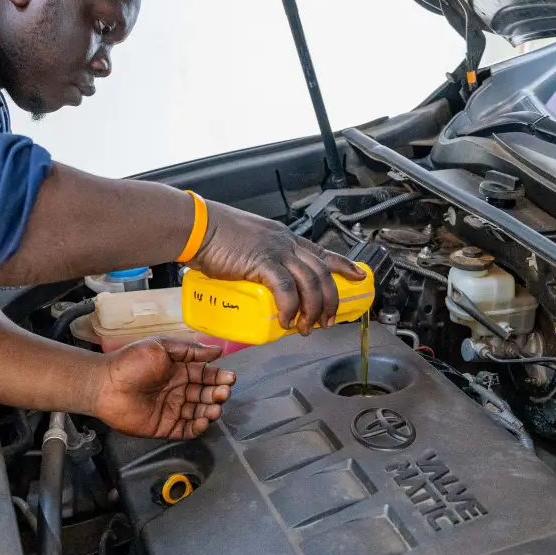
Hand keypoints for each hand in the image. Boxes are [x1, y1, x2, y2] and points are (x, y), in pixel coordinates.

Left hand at [90, 338, 235, 438]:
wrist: (105, 384)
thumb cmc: (131, 362)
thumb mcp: (161, 347)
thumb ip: (190, 350)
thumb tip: (217, 351)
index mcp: (178, 370)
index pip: (205, 375)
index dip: (218, 377)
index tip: (230, 378)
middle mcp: (178, 390)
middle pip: (205, 394)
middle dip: (217, 393)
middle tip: (223, 392)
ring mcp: (172, 409)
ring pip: (198, 412)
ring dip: (210, 410)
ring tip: (215, 408)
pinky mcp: (164, 427)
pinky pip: (185, 430)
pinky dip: (197, 427)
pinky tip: (203, 421)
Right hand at [190, 202, 365, 332]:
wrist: (197, 226)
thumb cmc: (214, 236)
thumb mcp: (246, 245)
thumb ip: (256, 262)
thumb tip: (257, 285)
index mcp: (284, 238)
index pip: (321, 252)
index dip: (343, 265)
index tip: (358, 276)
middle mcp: (285, 243)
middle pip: (322, 273)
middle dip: (329, 301)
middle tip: (326, 321)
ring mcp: (276, 251)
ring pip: (310, 283)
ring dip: (312, 310)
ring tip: (305, 328)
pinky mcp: (262, 262)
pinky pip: (286, 290)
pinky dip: (290, 308)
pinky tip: (286, 321)